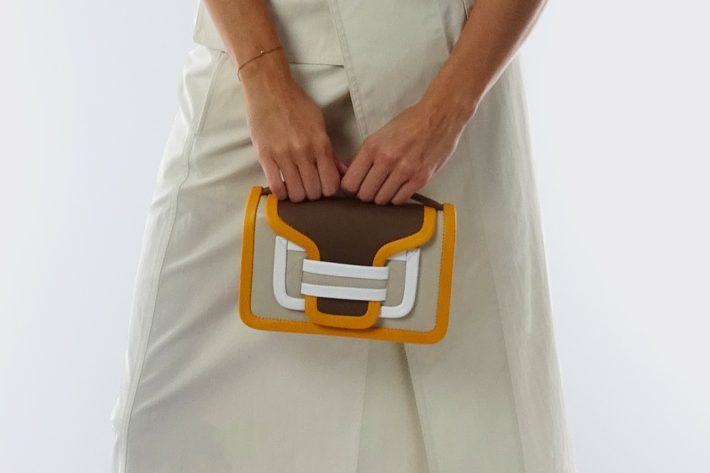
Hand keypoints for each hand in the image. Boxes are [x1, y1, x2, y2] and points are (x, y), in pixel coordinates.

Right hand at [241, 56, 346, 201]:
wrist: (269, 89)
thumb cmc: (297, 105)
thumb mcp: (319, 124)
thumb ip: (330, 151)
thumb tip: (342, 172)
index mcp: (321, 144)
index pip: (331, 183)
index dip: (328, 190)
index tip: (323, 186)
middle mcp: (304, 152)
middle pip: (314, 192)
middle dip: (312, 194)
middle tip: (308, 187)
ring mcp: (284, 155)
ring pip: (296, 193)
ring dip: (296, 195)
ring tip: (294, 188)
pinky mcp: (265, 156)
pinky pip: (275, 186)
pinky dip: (280, 193)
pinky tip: (282, 188)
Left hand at [340, 93, 473, 204]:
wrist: (440, 116)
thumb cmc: (410, 123)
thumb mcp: (380, 135)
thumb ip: (365, 155)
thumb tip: (351, 174)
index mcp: (372, 147)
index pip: (350, 183)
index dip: (350, 189)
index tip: (355, 188)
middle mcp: (386, 160)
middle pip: (365, 195)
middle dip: (366, 194)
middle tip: (372, 189)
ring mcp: (404, 170)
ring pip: (382, 200)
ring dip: (381, 197)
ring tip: (386, 188)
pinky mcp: (420, 178)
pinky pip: (400, 200)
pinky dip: (396, 198)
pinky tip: (398, 189)